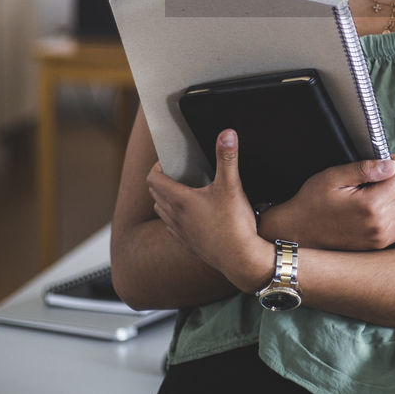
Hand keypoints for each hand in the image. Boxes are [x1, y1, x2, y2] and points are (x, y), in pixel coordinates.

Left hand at [148, 129, 273, 293]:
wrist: (240, 259)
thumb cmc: (234, 224)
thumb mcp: (231, 186)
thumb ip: (227, 158)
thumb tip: (226, 134)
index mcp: (180, 200)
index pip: (153, 179)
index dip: (158, 166)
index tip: (172, 160)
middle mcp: (174, 216)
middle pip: (155, 193)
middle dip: (162, 179)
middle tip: (179, 171)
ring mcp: (180, 232)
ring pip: (161, 211)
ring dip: (165, 199)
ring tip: (183, 190)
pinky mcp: (188, 244)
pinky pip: (171, 227)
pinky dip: (174, 217)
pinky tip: (190, 215)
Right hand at [260, 154, 394, 249]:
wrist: (300, 232)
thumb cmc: (313, 201)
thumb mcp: (333, 177)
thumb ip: (364, 169)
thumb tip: (392, 165)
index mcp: (370, 205)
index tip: (384, 160)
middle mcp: (381, 224)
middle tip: (383, 172)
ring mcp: (382, 237)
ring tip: (386, 188)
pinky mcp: (381, 245)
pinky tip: (390, 204)